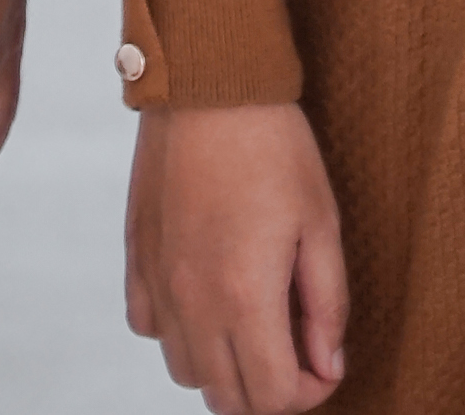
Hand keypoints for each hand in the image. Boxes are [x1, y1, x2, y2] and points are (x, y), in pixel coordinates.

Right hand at [125, 101, 348, 412]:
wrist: (208, 80)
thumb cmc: (273, 144)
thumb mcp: (321, 221)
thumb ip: (328, 305)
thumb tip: (328, 366)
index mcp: (245, 295)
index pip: (274, 398)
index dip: (308, 393)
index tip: (323, 362)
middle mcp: (193, 301)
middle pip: (228, 399)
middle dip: (268, 391)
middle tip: (293, 350)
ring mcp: (158, 281)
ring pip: (186, 372)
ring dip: (222, 366)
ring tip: (251, 323)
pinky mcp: (136, 256)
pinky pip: (148, 328)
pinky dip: (178, 331)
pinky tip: (204, 296)